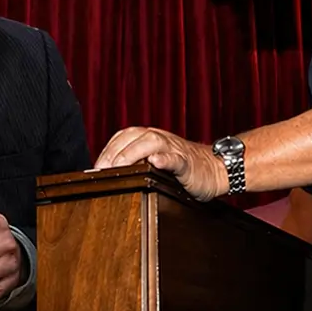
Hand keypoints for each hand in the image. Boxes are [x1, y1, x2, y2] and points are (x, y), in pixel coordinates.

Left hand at [94, 127, 228, 200]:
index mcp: (149, 138)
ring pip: (151, 142)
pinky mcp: (188, 162)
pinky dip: (164, 159)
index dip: (107, 150)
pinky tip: (155, 162)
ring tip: (120, 165)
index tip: (95, 167)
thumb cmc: (183, 168)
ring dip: (132, 153)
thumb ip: (136, 162)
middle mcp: (159, 139)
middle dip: (114, 152)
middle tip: (102, 169)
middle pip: (132, 137)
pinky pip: (175, 158)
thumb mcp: (155, 163)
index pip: (122, 137)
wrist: (216, 169)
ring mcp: (174, 149)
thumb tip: (108, 173)